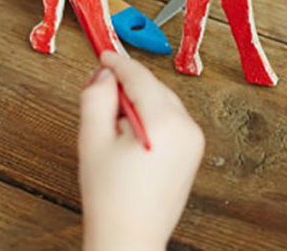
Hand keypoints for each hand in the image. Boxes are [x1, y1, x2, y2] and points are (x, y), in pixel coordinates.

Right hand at [79, 52, 203, 250]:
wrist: (130, 240)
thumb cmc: (111, 198)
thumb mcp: (92, 141)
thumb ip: (95, 98)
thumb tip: (103, 75)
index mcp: (164, 121)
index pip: (139, 77)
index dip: (118, 63)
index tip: (104, 54)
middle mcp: (186, 127)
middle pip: (153, 88)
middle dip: (127, 86)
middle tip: (99, 95)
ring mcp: (194, 141)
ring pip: (162, 103)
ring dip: (139, 104)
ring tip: (113, 130)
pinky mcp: (193, 154)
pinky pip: (171, 121)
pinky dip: (151, 119)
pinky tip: (131, 141)